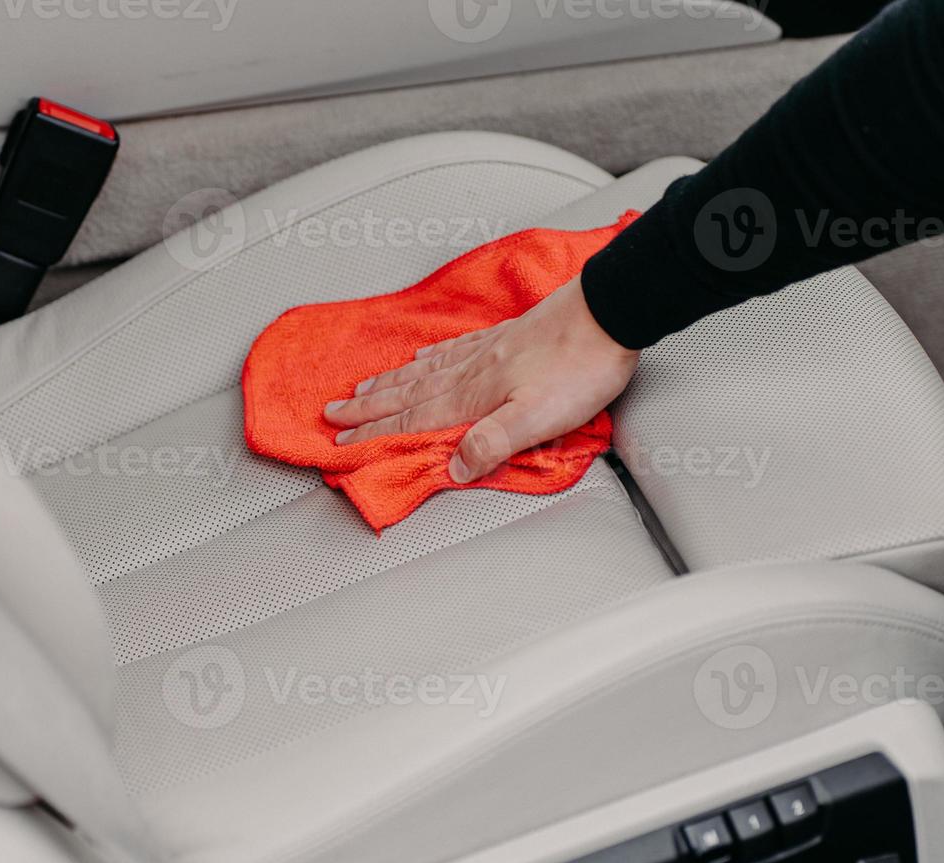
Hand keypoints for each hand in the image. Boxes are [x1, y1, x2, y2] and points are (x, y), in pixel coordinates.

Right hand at [322, 276, 638, 482]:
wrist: (611, 312)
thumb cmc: (582, 368)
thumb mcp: (540, 419)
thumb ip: (493, 443)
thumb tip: (453, 468)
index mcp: (475, 396)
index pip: (414, 420)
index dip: (375, 433)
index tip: (342, 441)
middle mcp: (472, 372)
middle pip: (408, 393)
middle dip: (367, 406)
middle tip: (333, 412)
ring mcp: (486, 351)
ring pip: (424, 371)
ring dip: (388, 382)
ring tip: (362, 387)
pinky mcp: (505, 337)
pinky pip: (452, 350)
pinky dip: (427, 358)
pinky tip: (420, 358)